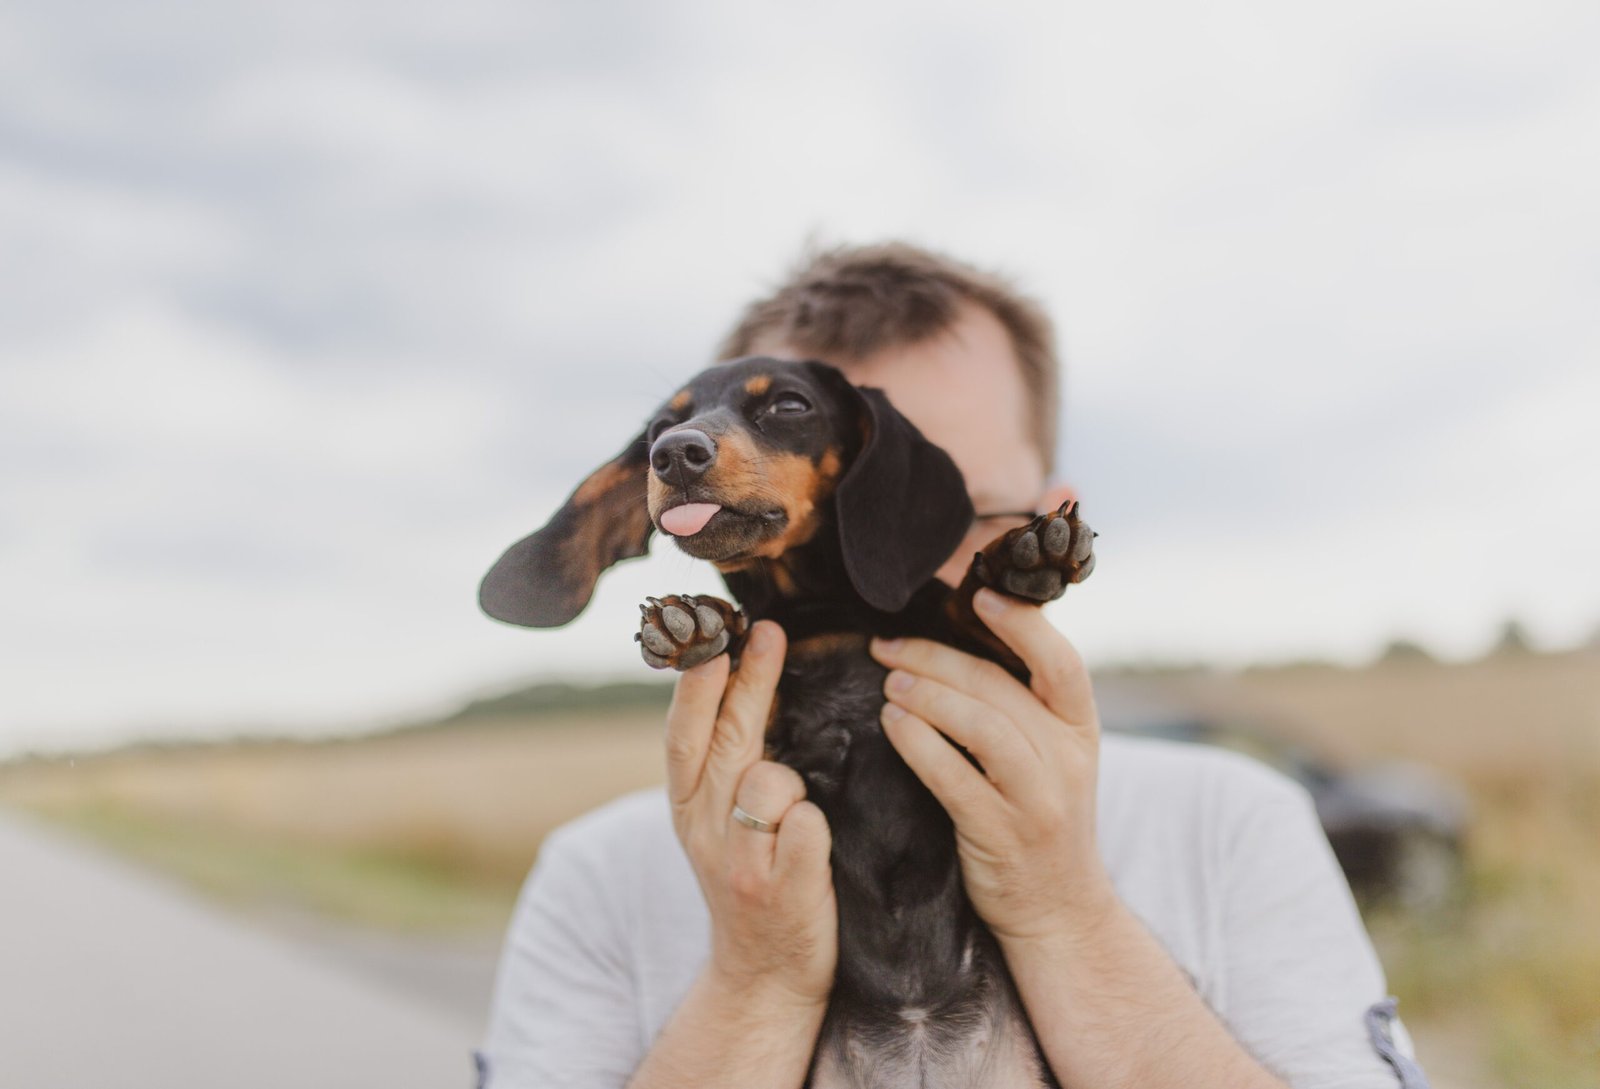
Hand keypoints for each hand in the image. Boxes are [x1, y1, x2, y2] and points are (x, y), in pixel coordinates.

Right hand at [665, 620, 836, 1007]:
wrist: (763, 977)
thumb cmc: (754, 879)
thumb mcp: (720, 822)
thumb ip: (725, 762)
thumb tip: (738, 675)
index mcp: (686, 808)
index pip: (683, 735)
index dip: (697, 684)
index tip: (716, 635)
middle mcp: (705, 831)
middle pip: (726, 742)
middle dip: (747, 681)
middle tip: (769, 632)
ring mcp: (742, 863)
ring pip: (770, 782)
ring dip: (791, 783)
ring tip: (795, 818)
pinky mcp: (782, 890)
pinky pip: (807, 826)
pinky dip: (815, 826)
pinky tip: (812, 846)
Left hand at [870, 588, 1115, 944]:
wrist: (1060, 914)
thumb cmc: (1040, 820)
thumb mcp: (1053, 759)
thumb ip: (1023, 707)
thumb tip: (963, 642)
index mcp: (1080, 730)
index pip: (1063, 663)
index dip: (1023, 625)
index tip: (978, 598)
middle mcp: (1067, 760)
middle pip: (1002, 688)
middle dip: (938, 657)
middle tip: (888, 645)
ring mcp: (1038, 800)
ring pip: (983, 727)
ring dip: (928, 696)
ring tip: (888, 682)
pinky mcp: (1002, 835)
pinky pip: (956, 779)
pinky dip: (920, 745)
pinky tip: (892, 725)